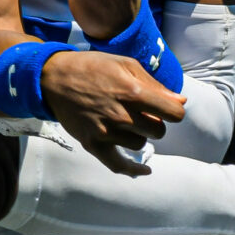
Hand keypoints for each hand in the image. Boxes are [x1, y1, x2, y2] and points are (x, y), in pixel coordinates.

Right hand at [40, 48, 185, 176]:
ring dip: (138, 133)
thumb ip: (154, 83)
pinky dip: (134, 170)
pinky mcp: (93, 144)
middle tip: (142, 111)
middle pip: (159, 131)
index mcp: (132, 92)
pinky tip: (145, 170)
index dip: (174, 109)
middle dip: (155, 121)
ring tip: (125, 120)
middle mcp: (121, 115)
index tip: (168, 107)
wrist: (54, 78)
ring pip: (141, 143)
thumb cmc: (92, 66)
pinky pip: (119, 165)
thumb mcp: (124, 64)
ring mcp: (106, 132)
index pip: (173, 113)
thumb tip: (180, 101)